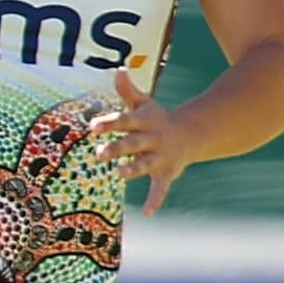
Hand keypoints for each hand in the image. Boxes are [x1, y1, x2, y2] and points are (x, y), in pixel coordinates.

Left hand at [89, 68, 190, 215]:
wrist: (191, 134)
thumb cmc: (156, 118)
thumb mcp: (143, 104)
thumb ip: (128, 91)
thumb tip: (119, 69)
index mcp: (145, 122)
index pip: (125, 121)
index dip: (110, 123)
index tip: (93, 126)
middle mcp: (153, 139)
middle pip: (133, 144)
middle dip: (117, 149)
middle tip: (99, 155)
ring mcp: (161, 157)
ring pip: (146, 165)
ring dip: (133, 170)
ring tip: (119, 174)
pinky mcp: (167, 173)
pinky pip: (161, 188)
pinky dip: (155, 200)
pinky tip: (146, 213)